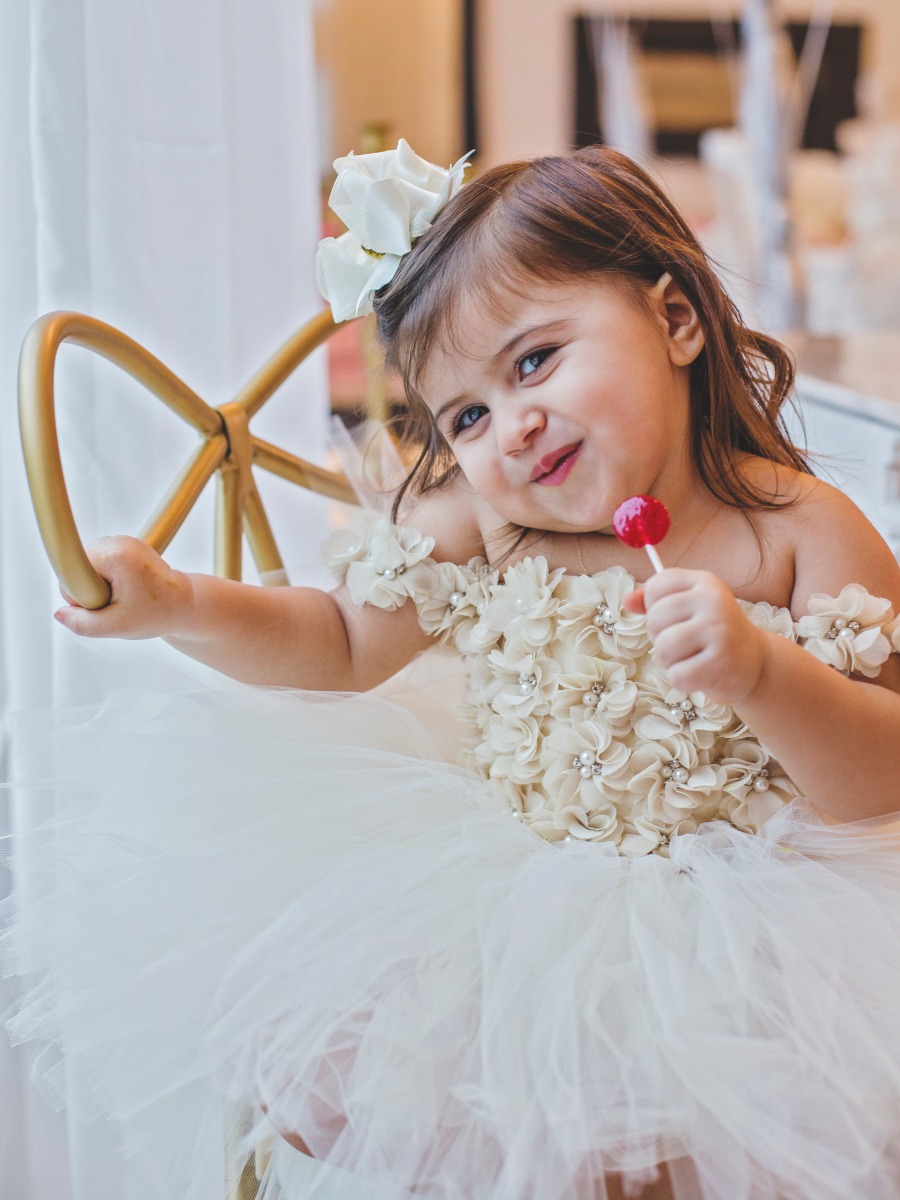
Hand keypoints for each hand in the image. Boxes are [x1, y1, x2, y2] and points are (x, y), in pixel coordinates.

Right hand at [53, 536, 192, 639]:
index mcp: (116, 555)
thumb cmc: (157, 614)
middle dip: (90, 591)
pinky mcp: (125, 546)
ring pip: (88, 567)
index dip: (81, 595)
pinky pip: (99, 564)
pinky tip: (125, 589)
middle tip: (118, 604)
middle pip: (79, 568)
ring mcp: (123, 541)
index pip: (73, 572)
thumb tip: (60, 614)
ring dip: (98, 585)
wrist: (184, 604)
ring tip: (124, 596)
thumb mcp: (117, 626)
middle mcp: (118, 541)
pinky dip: (106, 579)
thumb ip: (84, 623)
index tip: (106, 604)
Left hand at [624, 568, 766, 705]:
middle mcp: (714, 601)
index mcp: (704, 582)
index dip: (654, 606)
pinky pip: (676, 675)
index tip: (673, 617)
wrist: (754, 663)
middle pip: (655, 618)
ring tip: (691, 658)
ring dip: (670, 661)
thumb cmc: (712, 633)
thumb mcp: (688, 608)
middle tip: (684, 643)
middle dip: (660, 637)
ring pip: (662, 648)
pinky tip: (701, 673)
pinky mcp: (720, 663)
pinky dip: (683, 680)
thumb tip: (628, 600)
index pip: (655, 586)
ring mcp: (719, 631)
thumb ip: (656, 602)